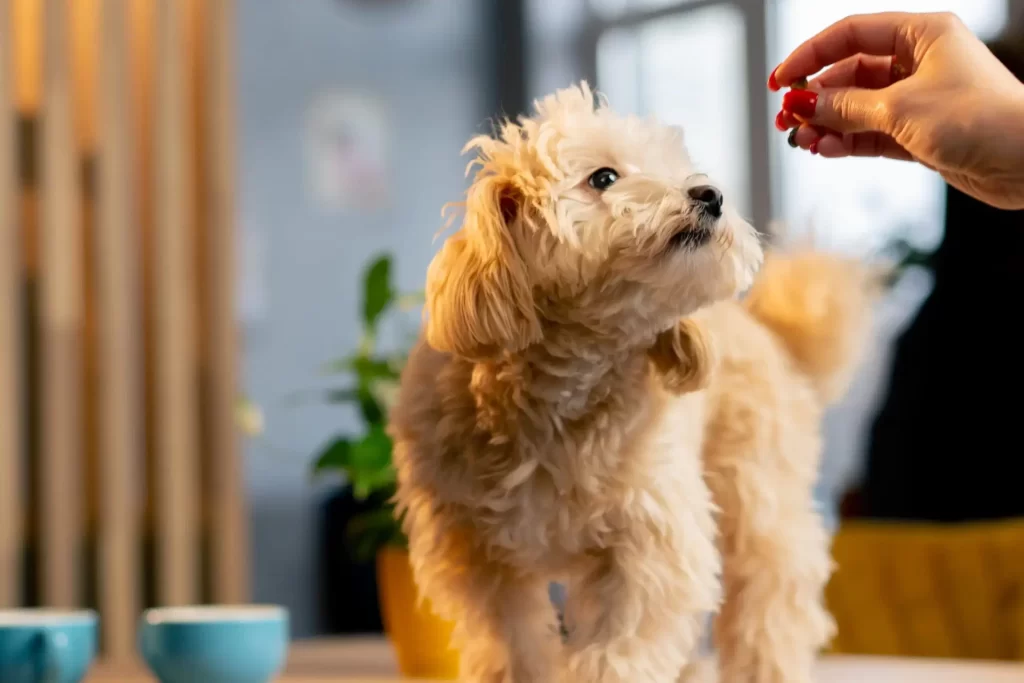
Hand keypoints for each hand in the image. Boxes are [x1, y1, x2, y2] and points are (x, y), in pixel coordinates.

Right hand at [770, 12, 1023, 209]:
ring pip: (857, 107)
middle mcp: (919, 62)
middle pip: (849, 73)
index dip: (810, 55)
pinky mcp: (919, 133)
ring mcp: (918, 99)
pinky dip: (846, 141)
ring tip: (802, 142)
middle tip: (786, 120)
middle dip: (816, 99)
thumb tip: (800, 105)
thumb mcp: (899, 108)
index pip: (850, 35)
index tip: (780, 81)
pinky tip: (825, 149)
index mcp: (921, 35)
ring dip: (827, 124)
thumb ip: (844, 107)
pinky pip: (870, 132)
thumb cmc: (978, 119)